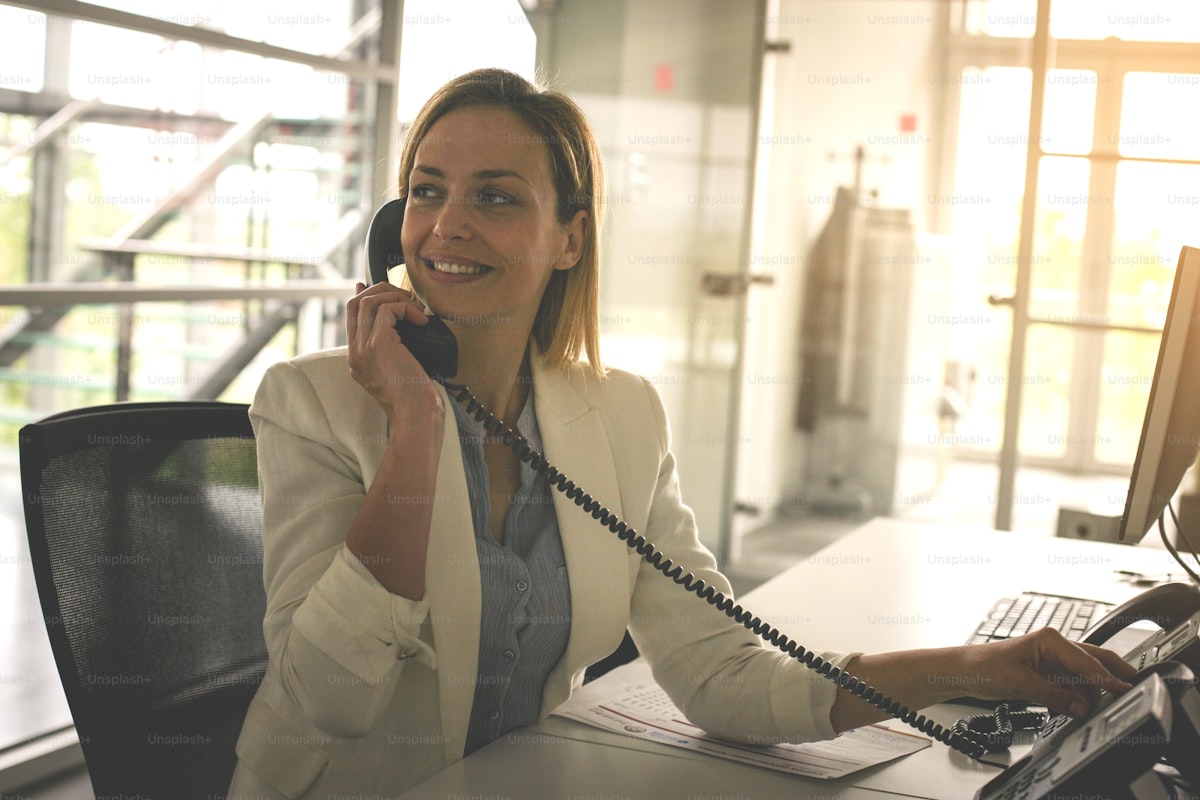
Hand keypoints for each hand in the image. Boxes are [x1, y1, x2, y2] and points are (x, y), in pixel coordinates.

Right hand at [346, 281, 441, 419]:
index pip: (352, 317)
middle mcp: (355, 352)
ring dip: (394, 296)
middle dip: (380, 291)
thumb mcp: (401, 369)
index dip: (366, 296)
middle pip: (355, 303)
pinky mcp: (378, 344)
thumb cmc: (416, 398)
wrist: (416, 415)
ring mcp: (363, 348)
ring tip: (415, 308)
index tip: (382, 289)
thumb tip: (403, 322)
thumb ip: (396, 347)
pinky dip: (406, 308)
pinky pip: (387, 310)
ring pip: (367, 301)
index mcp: (358, 359)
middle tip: (405, 297)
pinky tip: (421, 321)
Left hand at [961, 628, 1136, 717]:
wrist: (966, 671)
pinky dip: (1080, 696)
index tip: (1126, 690)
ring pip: (1086, 675)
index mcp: (1050, 640)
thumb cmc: (985, 666)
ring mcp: (1054, 660)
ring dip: (1094, 692)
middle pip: (1096, 661)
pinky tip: (1081, 709)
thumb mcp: (1021, 684)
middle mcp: (1056, 646)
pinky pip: (1073, 685)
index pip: (1088, 662)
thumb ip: (1054, 696)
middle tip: (1135, 689)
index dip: (1108, 679)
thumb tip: (1081, 708)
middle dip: (1115, 675)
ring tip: (1102, 709)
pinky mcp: (1050, 672)